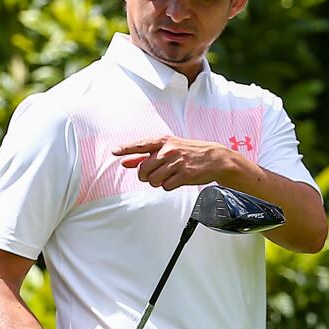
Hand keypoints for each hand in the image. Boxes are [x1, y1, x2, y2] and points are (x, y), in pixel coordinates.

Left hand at [114, 136, 238, 190]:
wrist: (214, 158)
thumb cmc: (190, 152)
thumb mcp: (168, 148)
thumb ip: (145, 155)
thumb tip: (126, 162)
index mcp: (163, 141)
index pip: (140, 145)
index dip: (126, 149)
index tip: (115, 151)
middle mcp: (168, 151)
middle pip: (143, 170)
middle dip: (145, 176)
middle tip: (154, 175)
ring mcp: (176, 163)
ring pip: (153, 180)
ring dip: (158, 182)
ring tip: (168, 176)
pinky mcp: (184, 175)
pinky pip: (166, 186)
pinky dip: (169, 186)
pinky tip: (176, 179)